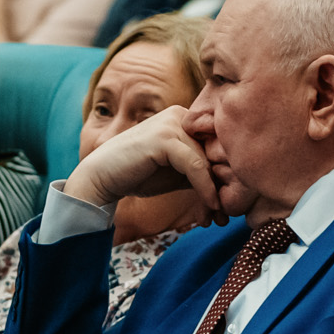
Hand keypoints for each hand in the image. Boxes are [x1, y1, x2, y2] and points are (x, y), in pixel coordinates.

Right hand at [63, 107, 220, 217]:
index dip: (224, 176)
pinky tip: (211, 207)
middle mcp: (181, 115)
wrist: (101, 178)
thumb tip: (231, 189)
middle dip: (222, 187)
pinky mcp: (164, 137)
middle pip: (215, 153)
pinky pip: (196, 165)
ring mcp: (172, 123)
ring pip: (208, 160)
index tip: (226, 207)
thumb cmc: (138, 175)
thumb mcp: (177, 173)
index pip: (216, 146)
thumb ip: (201, 173)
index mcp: (186, 119)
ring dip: (215, 192)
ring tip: (218, 218)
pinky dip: (205, 188)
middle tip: (225, 217)